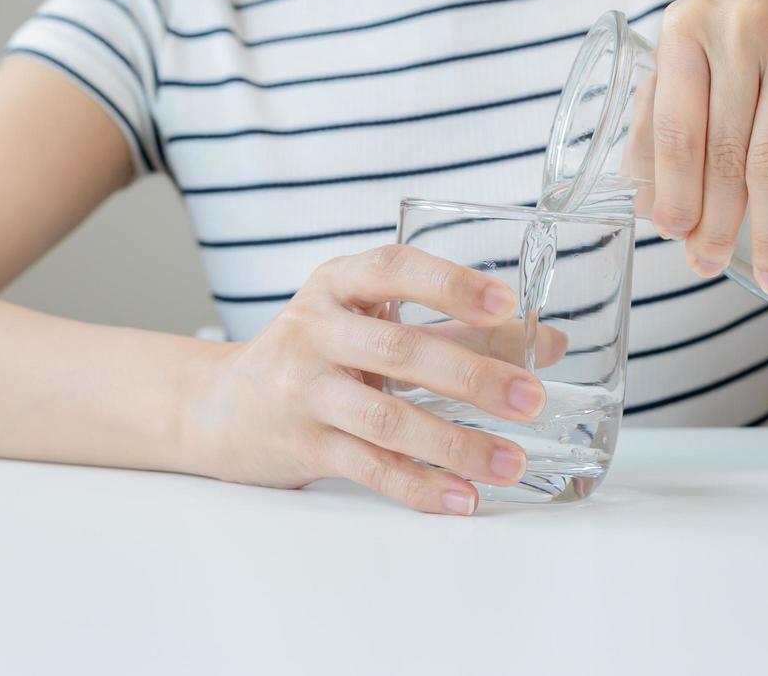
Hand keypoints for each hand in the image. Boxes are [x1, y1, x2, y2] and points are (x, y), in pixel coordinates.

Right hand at [183, 245, 549, 514]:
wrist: (219, 405)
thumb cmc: (315, 355)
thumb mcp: (371, 323)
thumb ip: (456, 329)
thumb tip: (549, 344)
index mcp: (338, 284)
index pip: (394, 269)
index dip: (449, 284)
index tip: (503, 303)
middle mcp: (316, 330)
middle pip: (400, 350)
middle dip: (473, 376)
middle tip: (531, 397)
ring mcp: (305, 390)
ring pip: (387, 418)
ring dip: (457, 443)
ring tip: (510, 462)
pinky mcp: (302, 445)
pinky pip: (369, 467)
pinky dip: (419, 486)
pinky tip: (462, 497)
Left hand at [650, 0, 767, 292]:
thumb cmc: (744, 22)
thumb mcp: (692, 51)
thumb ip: (663, 117)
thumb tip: (647, 203)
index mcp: (684, 31)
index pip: (676, 128)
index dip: (674, 190)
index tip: (675, 236)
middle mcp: (737, 33)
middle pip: (725, 149)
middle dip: (719, 220)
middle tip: (712, 265)